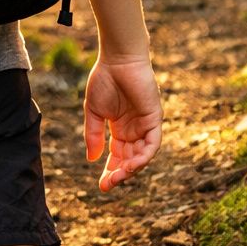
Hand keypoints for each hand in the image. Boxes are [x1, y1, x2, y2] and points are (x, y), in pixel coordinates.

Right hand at [83, 57, 161, 191]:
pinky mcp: (154, 119)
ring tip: (118, 177)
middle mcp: (134, 130)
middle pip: (129, 160)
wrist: (118, 60)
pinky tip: (131, 164)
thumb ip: (93, 134)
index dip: (110, 170)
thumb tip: (91, 159)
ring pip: (142, 156)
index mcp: (120, 129)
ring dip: (131, 169)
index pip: (117, 156)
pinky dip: (143, 156)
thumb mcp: (94, 111)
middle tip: (107, 185)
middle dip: (119, 174)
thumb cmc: (104, 80)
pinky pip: (152, 144)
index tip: (101, 186)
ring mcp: (145, 126)